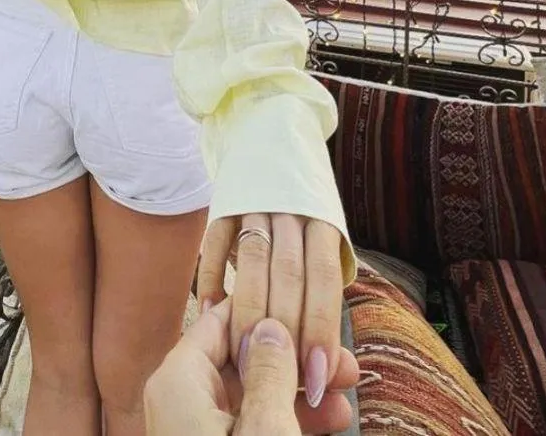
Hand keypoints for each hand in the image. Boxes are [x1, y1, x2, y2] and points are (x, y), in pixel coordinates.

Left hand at [144, 296, 357, 434]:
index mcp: (178, 381)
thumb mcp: (265, 430)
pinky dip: (287, 418)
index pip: (223, 319)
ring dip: (300, 391)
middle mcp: (180, 400)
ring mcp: (196, 427)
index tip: (309, 308)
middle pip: (242, 359)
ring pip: (253, 395)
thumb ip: (269, 374)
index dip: (271, 313)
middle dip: (296, 358)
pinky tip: (331, 417)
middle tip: (343, 361)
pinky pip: (251, 422)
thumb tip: (272, 327)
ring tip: (347, 388)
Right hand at [197, 214, 344, 412]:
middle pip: (288, 273)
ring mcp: (256, 204)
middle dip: (283, 330)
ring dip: (247, 313)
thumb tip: (334, 372)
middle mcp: (293, 210)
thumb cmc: (302, 232)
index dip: (321, 327)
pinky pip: (215, 243)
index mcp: (325, 223)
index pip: (325, 278)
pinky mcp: (223, 206)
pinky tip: (211, 313)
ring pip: (252, 261)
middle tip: (275, 378)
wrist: (272, 166)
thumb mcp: (320, 259)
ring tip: (243, 357)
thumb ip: (323, 309)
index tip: (316, 375)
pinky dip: (212, 280)